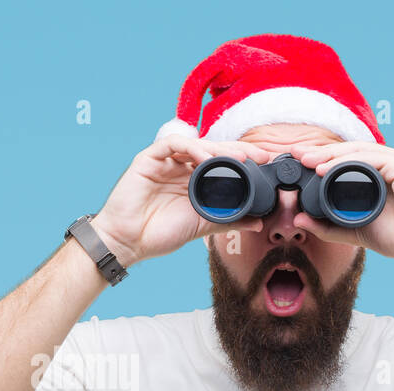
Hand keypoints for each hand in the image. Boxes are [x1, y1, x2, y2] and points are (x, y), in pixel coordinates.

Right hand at [90, 135, 274, 266]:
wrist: (128, 243)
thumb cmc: (160, 234)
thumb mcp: (202, 225)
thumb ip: (229, 221)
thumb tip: (258, 222)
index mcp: (193, 181)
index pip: (222, 164)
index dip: (244, 160)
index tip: (265, 163)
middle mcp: (180, 168)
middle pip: (213, 150)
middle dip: (238, 150)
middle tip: (259, 154)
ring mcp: (165, 162)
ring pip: (196, 144)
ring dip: (218, 148)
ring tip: (238, 157)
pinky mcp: (148, 159)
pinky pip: (172, 144)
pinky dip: (191, 147)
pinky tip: (205, 158)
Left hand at [288, 141, 393, 265]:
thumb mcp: (353, 231)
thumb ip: (327, 226)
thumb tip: (299, 220)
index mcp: (379, 173)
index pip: (347, 159)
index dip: (322, 158)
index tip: (299, 162)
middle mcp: (389, 162)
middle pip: (349, 151)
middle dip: (322, 151)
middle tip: (297, 154)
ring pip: (358, 151)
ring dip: (330, 154)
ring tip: (308, 161)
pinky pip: (370, 159)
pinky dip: (346, 163)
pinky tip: (327, 169)